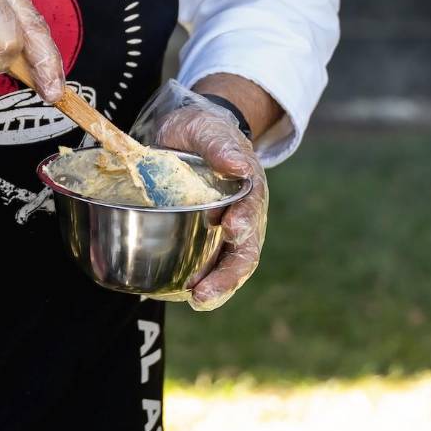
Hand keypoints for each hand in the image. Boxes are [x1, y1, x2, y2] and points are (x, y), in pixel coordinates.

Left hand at [132, 80, 267, 309]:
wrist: (189, 138)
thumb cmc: (201, 132)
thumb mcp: (206, 129)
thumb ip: (219, 145)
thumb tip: (238, 166)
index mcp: (248, 189)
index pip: (252, 211)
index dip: (245, 224)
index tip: (232, 229)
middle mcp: (242, 217)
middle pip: (243, 254)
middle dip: (227, 277)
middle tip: (204, 294)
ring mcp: (224, 234)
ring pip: (227, 267)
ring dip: (214, 288)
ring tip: (195, 301)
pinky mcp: (205, 241)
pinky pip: (206, 267)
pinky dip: (196, 283)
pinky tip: (178, 295)